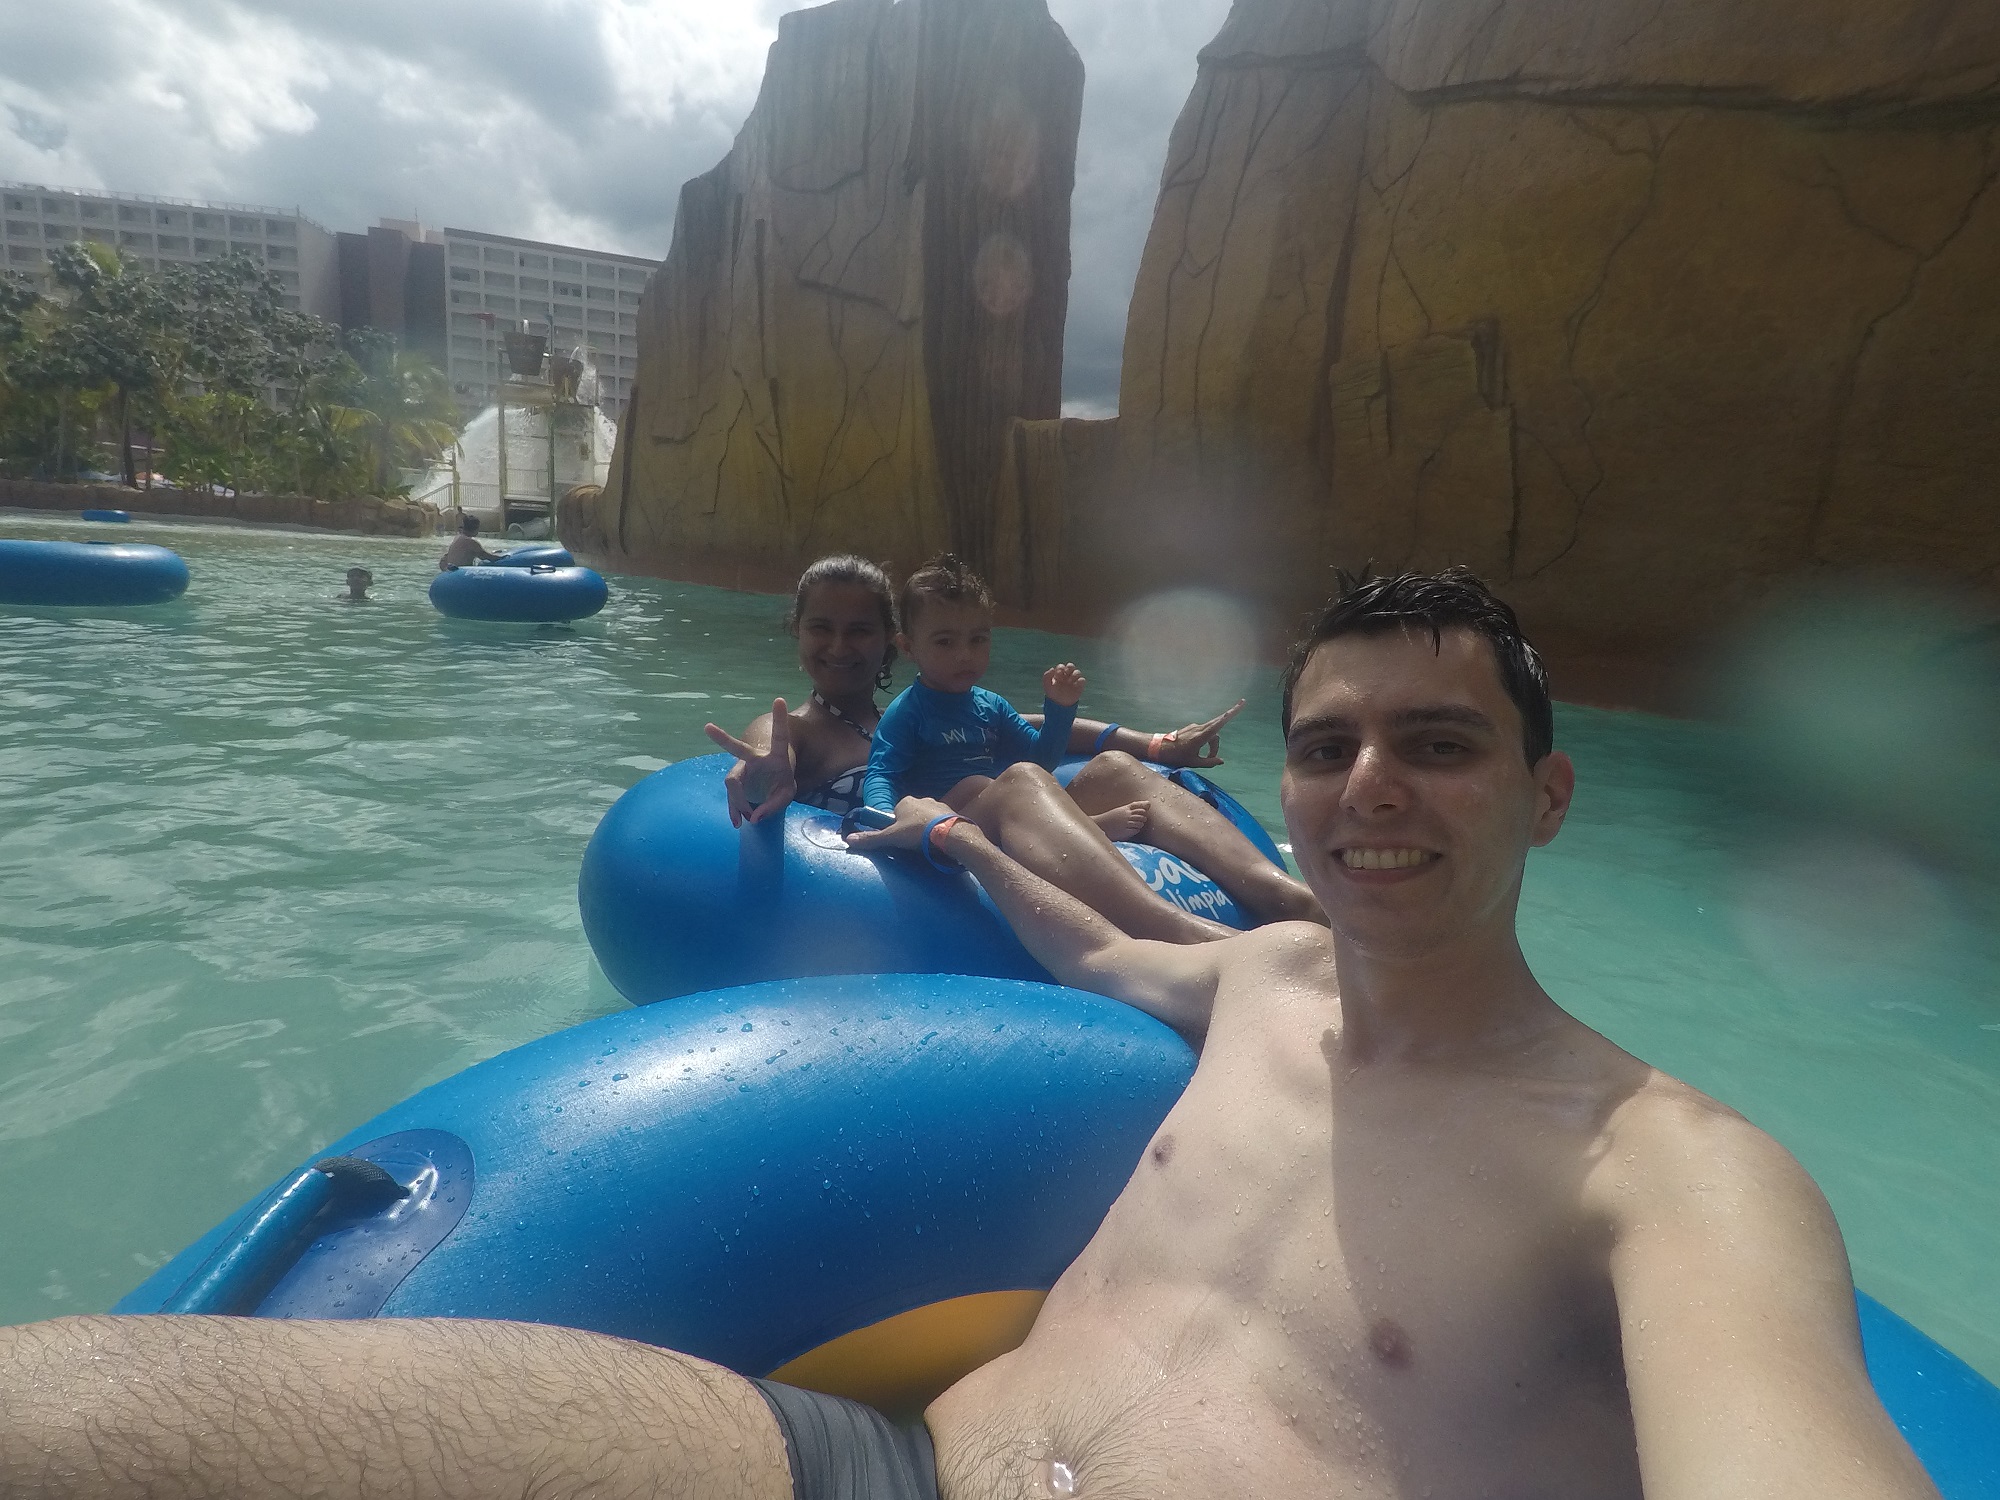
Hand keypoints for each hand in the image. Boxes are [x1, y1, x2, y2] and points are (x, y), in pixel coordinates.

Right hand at [703, 699, 796, 827]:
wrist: (770, 783)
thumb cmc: (782, 782)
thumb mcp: (787, 794)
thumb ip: (774, 805)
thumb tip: (754, 816)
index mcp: (775, 755)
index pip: (779, 735)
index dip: (780, 718)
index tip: (779, 699)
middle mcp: (754, 758)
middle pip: (737, 749)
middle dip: (723, 739)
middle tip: (707, 727)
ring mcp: (742, 769)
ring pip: (732, 783)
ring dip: (739, 803)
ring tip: (747, 819)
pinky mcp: (735, 782)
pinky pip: (731, 797)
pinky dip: (735, 810)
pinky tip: (737, 822)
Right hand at [844, 796, 957, 852]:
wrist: (950, 833)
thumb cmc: (918, 832)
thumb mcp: (892, 838)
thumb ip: (872, 839)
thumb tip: (849, 839)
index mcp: (906, 801)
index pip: (896, 812)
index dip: (895, 825)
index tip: (898, 838)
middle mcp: (922, 799)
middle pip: (912, 814)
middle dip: (911, 826)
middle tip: (912, 843)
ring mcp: (939, 805)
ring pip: (927, 817)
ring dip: (926, 828)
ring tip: (927, 844)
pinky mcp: (951, 814)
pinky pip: (941, 822)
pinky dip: (939, 830)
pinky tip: (939, 841)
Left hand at [1043, 662, 1084, 707]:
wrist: (1059, 704)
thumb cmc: (1052, 694)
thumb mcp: (1047, 685)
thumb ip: (1047, 675)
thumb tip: (1052, 668)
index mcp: (1059, 674)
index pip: (1061, 666)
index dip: (1060, 669)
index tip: (1057, 675)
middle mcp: (1067, 676)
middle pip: (1071, 666)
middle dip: (1069, 667)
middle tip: (1066, 673)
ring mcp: (1073, 681)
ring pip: (1077, 672)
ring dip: (1074, 675)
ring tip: (1069, 681)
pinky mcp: (1079, 686)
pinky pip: (1082, 680)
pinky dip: (1080, 680)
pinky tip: (1075, 685)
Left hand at [1152, 698, 1243, 767]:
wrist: (1159, 748)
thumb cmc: (1176, 756)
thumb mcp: (1193, 763)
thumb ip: (1209, 762)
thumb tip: (1221, 761)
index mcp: (1201, 736)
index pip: (1220, 723)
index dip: (1231, 713)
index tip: (1241, 704)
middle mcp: (1199, 728)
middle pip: (1219, 723)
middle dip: (1230, 714)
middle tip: (1242, 704)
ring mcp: (1195, 727)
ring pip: (1212, 732)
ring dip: (1213, 744)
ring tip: (1209, 757)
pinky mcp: (1192, 728)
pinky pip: (1205, 733)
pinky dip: (1207, 742)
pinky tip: (1202, 752)